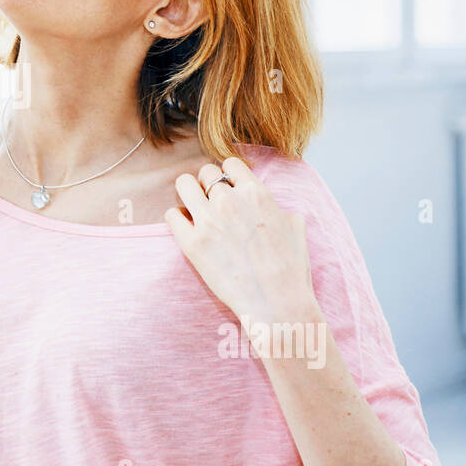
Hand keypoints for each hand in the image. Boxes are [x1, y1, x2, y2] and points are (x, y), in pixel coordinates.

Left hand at [164, 157, 317, 326]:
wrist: (277, 303)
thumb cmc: (291, 268)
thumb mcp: (294, 225)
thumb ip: (273, 205)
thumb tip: (263, 201)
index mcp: (256, 193)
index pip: (230, 163)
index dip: (228, 174)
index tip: (229, 187)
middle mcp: (229, 201)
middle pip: (205, 173)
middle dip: (208, 185)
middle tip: (212, 202)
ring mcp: (208, 221)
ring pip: (183, 184)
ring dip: (188, 193)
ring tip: (194, 208)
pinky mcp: (191, 243)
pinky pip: (171, 214)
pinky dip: (177, 218)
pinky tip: (187, 228)